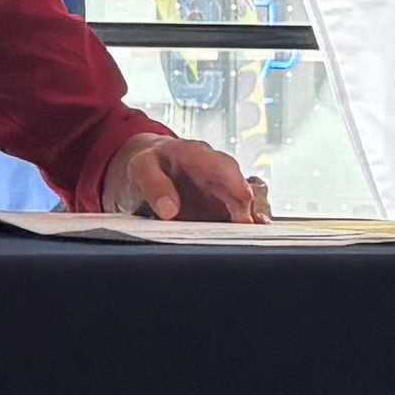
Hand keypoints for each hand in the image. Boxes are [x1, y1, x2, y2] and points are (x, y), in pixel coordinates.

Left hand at [104, 131, 267, 222]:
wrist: (149, 169)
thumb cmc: (148, 164)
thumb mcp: (140, 168)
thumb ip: (153, 184)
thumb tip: (169, 210)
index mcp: (197, 155)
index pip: (222, 165)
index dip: (236, 181)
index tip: (244, 198)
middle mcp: (217, 172)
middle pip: (244, 185)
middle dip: (250, 205)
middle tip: (248, 225)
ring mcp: (223, 191)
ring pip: (251, 200)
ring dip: (254, 216)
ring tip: (255, 233)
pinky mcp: (223, 209)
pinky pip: (242, 216)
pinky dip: (247, 226)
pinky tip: (246, 239)